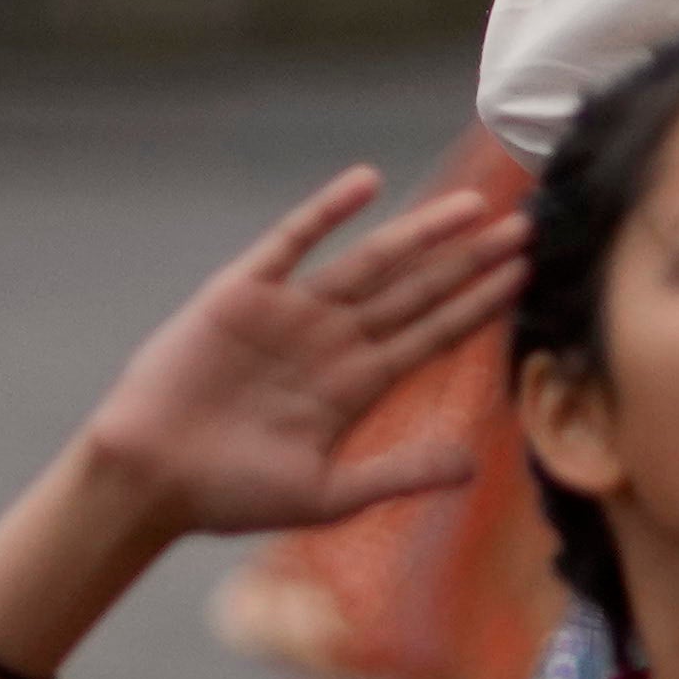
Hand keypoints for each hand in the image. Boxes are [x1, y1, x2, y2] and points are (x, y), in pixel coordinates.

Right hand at [75, 156, 533, 535]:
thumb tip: (474, 467)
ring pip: (371, 263)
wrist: (150, 479)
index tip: (528, 276)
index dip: (481, 305)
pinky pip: (292, 242)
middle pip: (417, 291)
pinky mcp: (243, 293)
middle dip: (471, 261)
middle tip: (526, 226)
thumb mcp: (330, 493)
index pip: (433, 334)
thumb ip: (401, 474)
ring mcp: (290, 313)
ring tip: (473, 207)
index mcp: (356, 386)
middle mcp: (332, 341)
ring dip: (421, 235)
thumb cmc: (231, 495)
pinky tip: (367, 183)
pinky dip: (326, 212)